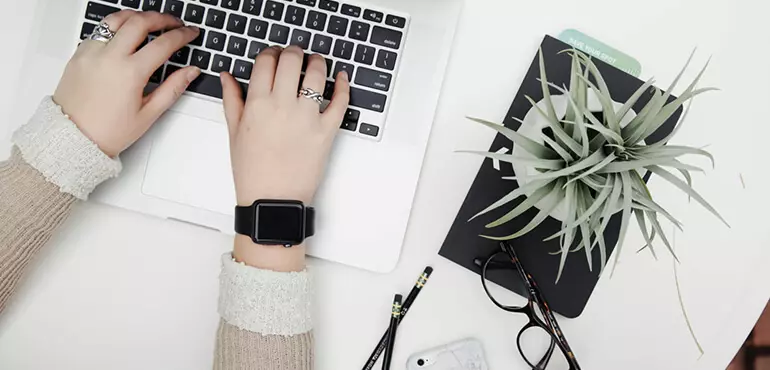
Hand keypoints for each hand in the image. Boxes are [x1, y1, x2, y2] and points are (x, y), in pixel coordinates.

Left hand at [53, 10, 200, 156]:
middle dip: (162, 18)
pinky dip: (115, 27)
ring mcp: (91, 53)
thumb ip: (172, 88)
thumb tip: (190, 72)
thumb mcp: (148, 114)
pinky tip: (124, 35)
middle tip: (174, 22)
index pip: (163, 44)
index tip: (190, 33)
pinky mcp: (79, 54)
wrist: (72, 138)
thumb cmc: (107, 131)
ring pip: (116, 19)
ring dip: (136, 16)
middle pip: (140, 22)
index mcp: (130, 73)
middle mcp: (109, 57)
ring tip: (149, 21)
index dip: (182, 35)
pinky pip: (99, 31)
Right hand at [221, 46, 349, 270]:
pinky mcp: (327, 131)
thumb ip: (232, 99)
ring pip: (317, 74)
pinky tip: (342, 77)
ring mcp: (307, 117)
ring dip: (318, 62)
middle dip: (294, 51)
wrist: (272, 200)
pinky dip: (343, 85)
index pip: (266, 61)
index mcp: (257, 104)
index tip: (274, 55)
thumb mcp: (234, 133)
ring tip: (316, 62)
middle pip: (292, 60)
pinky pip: (340, 102)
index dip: (271, 53)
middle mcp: (283, 106)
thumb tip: (228, 76)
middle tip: (295, 54)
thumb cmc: (252, 171)